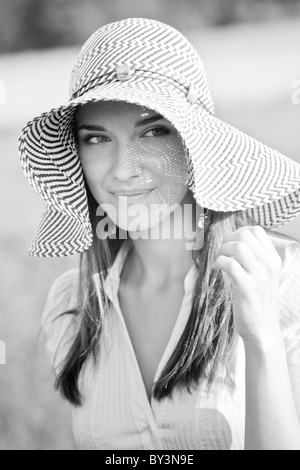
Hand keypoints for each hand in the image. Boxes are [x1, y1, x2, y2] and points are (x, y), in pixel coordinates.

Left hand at [213, 226, 281, 345]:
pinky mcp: (246, 287)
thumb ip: (254, 259)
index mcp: (273, 259)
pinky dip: (218, 262)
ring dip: (222, 250)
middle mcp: (269, 265)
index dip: (238, 232)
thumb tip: (233, 241)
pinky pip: (229, 264)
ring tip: (219, 260)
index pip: (256, 231)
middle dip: (227, 239)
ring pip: (238, 246)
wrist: (262, 328)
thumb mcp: (263, 275)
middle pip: (245, 235)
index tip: (230, 243)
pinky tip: (216, 269)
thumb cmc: (258, 301)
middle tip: (221, 252)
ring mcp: (259, 276)